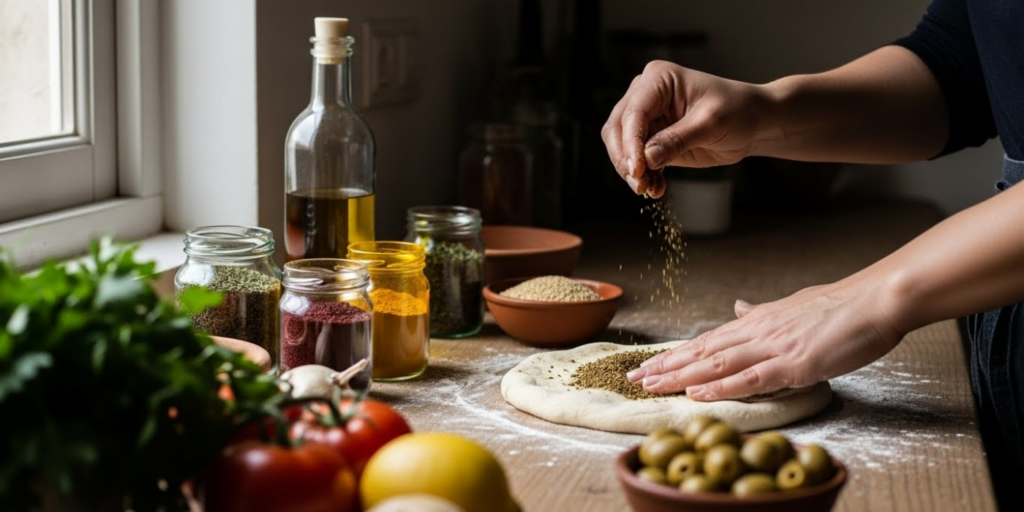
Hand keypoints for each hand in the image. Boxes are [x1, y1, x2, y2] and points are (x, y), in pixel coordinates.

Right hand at [600, 60, 772, 197]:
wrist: (755, 123)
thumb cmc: (738, 110)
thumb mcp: (710, 123)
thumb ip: (677, 139)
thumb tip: (647, 157)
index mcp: (659, 79)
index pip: (633, 113)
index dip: (630, 144)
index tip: (638, 170)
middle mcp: (647, 95)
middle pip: (617, 129)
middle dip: (625, 159)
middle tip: (638, 184)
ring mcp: (648, 117)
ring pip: (622, 147)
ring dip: (632, 171)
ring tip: (649, 190)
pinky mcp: (654, 139)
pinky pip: (638, 160)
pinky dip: (644, 176)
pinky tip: (656, 189)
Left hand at [627, 278, 904, 399]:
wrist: (876, 299)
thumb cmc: (841, 307)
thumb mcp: (793, 305)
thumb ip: (762, 312)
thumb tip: (738, 308)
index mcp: (757, 321)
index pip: (707, 340)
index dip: (676, 354)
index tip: (649, 363)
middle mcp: (758, 332)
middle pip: (702, 351)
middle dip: (666, 365)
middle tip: (634, 377)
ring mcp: (774, 347)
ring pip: (716, 364)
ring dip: (681, 376)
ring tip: (652, 385)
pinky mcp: (795, 363)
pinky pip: (750, 379)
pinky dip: (721, 387)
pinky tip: (697, 393)